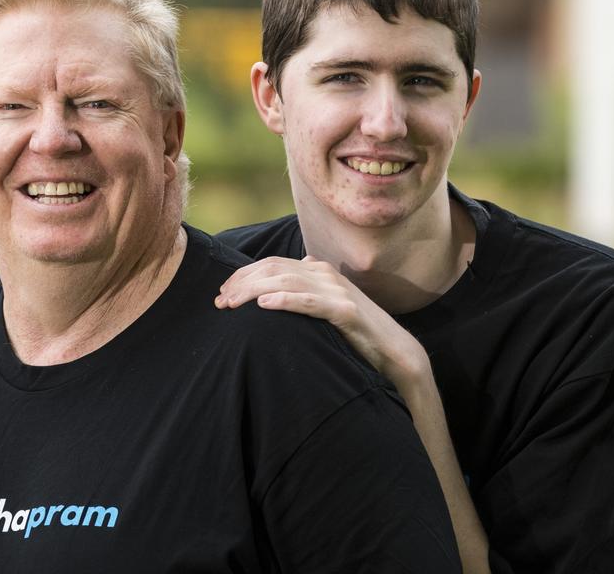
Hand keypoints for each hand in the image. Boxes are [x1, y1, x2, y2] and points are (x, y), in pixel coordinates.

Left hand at [215, 256, 429, 386]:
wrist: (393, 350)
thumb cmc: (353, 331)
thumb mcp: (325, 304)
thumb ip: (305, 289)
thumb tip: (280, 282)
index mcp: (318, 269)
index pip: (271, 264)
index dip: (243, 276)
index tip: (222, 293)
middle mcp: (325, 274)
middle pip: (273, 269)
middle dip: (242, 284)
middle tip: (220, 302)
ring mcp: (336, 290)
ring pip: (286, 282)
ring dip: (254, 291)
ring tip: (232, 304)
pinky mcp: (346, 310)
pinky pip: (310, 302)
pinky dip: (285, 300)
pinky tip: (265, 305)